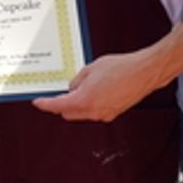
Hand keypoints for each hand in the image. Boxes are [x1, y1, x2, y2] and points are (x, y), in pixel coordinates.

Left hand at [32, 49, 159, 122]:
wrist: (144, 72)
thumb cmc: (120, 68)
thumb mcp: (90, 69)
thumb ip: (77, 81)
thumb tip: (72, 88)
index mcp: (84, 100)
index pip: (58, 106)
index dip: (45, 104)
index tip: (38, 102)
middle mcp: (94, 111)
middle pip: (68, 113)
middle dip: (61, 104)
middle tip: (59, 92)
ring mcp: (105, 114)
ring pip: (82, 113)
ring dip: (76, 104)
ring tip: (82, 87)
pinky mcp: (114, 113)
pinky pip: (94, 112)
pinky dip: (89, 104)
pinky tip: (94, 91)